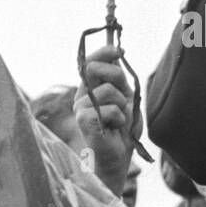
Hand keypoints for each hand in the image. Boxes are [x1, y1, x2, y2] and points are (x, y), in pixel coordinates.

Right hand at [74, 45, 141, 197]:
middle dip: (117, 77)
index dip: (104, 52)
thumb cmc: (122, 129)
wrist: (118, 156)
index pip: (91, 61)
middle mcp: (81, 95)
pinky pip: (110, 109)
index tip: (121, 50)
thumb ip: (118, 79)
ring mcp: (80, 108)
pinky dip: (120, 119)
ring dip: (123, 106)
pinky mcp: (83, 120)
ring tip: (119, 120)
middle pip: (95, 68)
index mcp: (89, 88)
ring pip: (109, 90)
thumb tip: (117, 52)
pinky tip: (114, 129)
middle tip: (125, 95)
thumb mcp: (125, 97)